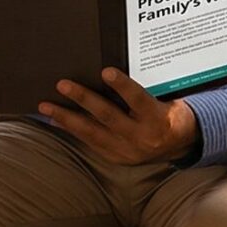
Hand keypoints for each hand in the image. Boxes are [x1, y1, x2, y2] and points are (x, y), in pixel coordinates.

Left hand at [40, 68, 199, 165]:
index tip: (106, 71)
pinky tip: (56, 120)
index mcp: (158, 118)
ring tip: (45, 106)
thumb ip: (144, 87)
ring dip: (67, 118)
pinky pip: (91, 143)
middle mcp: (142, 137)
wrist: (180, 145)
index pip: (139, 99)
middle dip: (83, 100)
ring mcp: (128, 151)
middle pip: (108, 116)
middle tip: (62, 84)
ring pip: (92, 133)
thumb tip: (110, 68)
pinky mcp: (117, 158)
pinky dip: (72, 130)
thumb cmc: (170, 111)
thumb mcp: (167, 98)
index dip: (123, 86)